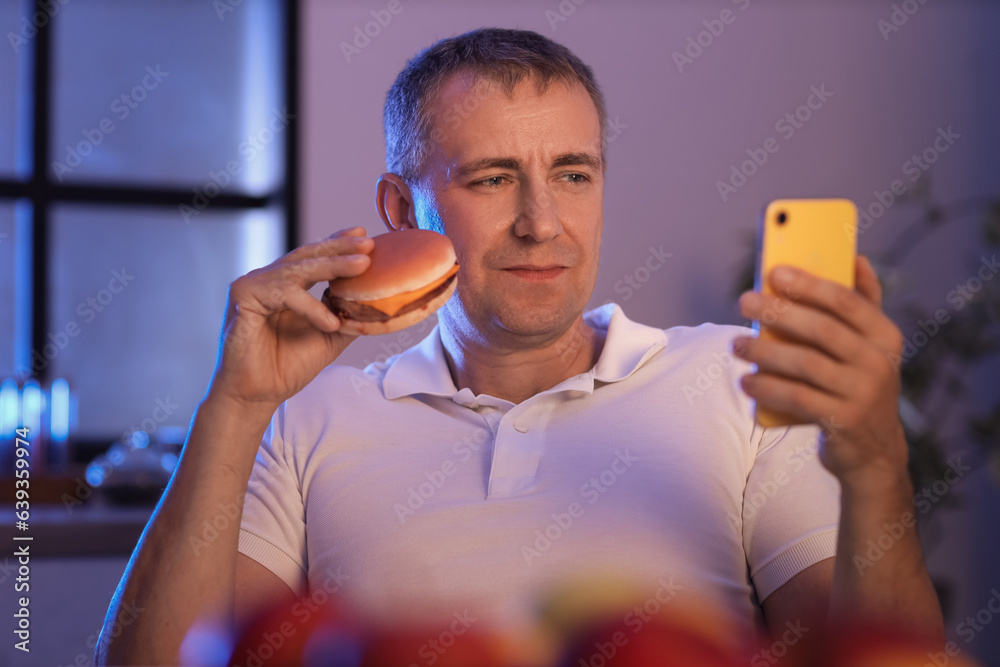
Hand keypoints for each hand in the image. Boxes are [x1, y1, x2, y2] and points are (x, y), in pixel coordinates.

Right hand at [208, 227, 373, 411]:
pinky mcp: (243, 297)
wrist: (256, 396)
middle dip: (340, 247)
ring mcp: (253, 285)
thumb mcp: (329, 337)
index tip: (365, 235)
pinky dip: (310, 307)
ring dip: (333, 267)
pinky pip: (284, 293)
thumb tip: (379, 302)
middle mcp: (267, 280)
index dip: (337, 243)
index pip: (313, 257)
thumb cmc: (286, 367)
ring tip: (362, 268)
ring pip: (298, 269)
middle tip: (368, 243)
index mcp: (285, 285)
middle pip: (307, 255)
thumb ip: (348, 316)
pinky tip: (330, 322)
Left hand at [733, 255, 908, 487]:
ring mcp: (863, 394)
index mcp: (884, 335)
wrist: (873, 450)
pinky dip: (768, 388)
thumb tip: (856, 257)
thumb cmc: (857, 384)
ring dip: (765, 352)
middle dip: (778, 311)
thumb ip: (863, 304)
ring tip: (737, 345)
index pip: (845, 301)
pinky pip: (798, 398)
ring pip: (805, 364)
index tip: (773, 271)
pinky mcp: (844, 422)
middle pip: (821, 329)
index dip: (809, 283)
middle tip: (744, 300)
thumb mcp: (869, 346)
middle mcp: (879, 363)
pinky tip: (747, 381)